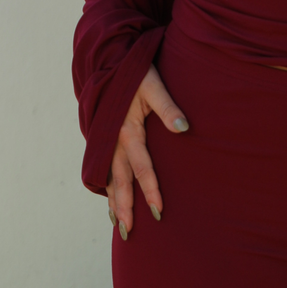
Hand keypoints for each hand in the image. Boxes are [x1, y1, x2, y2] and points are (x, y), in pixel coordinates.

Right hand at [107, 65, 188, 239]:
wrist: (106, 53)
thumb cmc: (133, 68)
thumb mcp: (153, 83)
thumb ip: (168, 106)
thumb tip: (184, 129)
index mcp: (126, 128)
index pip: (141, 167)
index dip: (150, 190)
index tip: (159, 212)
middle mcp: (111, 139)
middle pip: (119, 181)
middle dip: (124, 208)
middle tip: (129, 233)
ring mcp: (104, 140)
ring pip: (108, 178)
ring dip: (113, 203)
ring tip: (118, 226)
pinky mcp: (102, 138)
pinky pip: (103, 169)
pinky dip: (107, 188)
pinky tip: (111, 203)